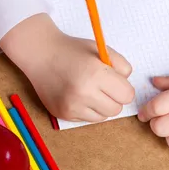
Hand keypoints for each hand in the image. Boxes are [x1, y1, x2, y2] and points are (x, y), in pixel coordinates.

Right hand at [0, 14, 134, 121]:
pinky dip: (88, 110)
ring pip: (103, 117)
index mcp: (95, 74)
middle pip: (116, 109)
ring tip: (90, 91)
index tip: (116, 82)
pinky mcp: (64, 114)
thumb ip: (121, 66)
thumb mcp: (101, 50)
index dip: (124, 88)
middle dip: (114, 99)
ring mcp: (72, 106)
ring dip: (102, 106)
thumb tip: (127, 86)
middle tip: (104, 87)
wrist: (40, 55)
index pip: (127, 95)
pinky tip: (79, 96)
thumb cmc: (73, 51)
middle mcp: (83, 93)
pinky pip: (88, 119)